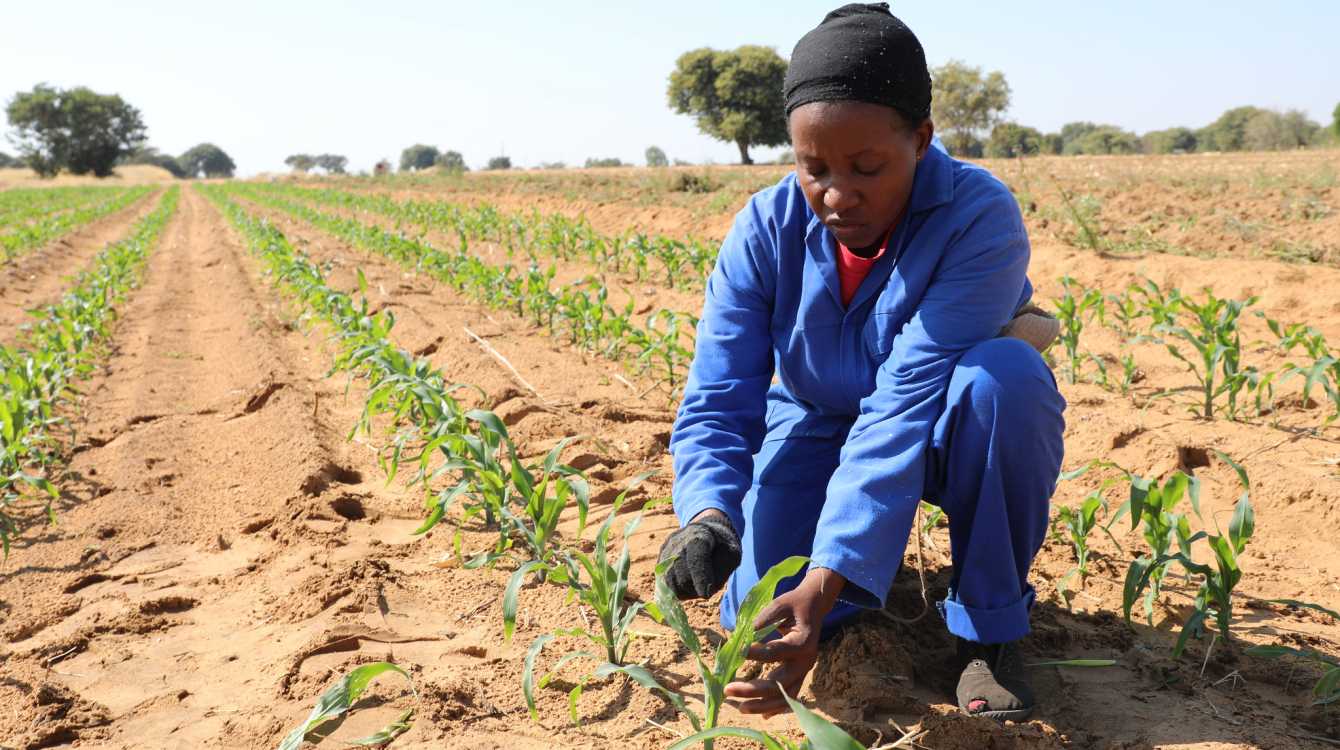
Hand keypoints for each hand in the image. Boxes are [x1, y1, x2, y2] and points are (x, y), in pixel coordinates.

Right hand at [656, 509, 741, 599]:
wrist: (707, 532)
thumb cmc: (722, 546)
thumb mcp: (732, 555)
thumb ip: (722, 572)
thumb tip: (706, 592)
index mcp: (699, 536)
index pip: (696, 559)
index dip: (701, 579)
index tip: (708, 595)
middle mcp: (678, 542)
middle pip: (682, 576)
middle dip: (695, 589)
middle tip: (707, 589)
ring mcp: (666, 551)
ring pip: (670, 583)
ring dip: (686, 592)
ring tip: (698, 586)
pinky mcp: (660, 561)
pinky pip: (664, 584)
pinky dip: (677, 590)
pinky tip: (688, 585)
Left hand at [724, 567, 845, 717]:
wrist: (814, 607)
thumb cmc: (794, 605)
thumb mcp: (778, 605)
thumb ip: (760, 622)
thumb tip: (736, 638)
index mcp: (801, 642)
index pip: (773, 654)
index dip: (752, 654)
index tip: (733, 653)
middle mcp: (805, 661)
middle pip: (778, 683)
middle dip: (752, 689)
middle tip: (728, 689)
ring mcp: (804, 671)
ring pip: (785, 697)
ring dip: (763, 705)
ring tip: (740, 709)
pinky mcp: (800, 675)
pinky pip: (790, 696)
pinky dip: (776, 707)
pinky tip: (762, 715)